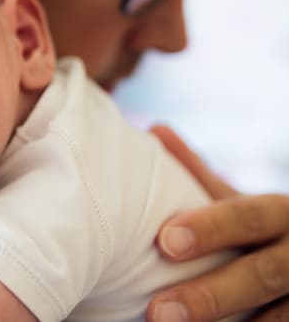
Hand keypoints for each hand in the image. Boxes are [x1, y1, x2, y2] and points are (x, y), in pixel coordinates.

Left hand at [147, 125, 288, 321]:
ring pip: (277, 318)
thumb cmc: (261, 231)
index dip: (210, 229)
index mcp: (282, 214)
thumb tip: (154, 129)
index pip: (248, 217)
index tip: (164, 242)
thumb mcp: (240, 202)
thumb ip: (200, 175)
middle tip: (157, 312)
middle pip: (263, 275)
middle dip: (210, 295)